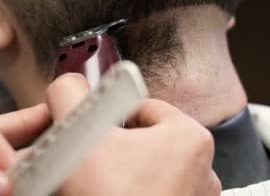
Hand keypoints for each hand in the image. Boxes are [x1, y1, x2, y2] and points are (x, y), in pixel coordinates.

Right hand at [47, 73, 221, 195]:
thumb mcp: (80, 139)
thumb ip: (71, 96)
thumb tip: (67, 84)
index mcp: (189, 137)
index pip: (139, 107)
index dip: (105, 119)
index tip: (90, 135)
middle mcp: (202, 170)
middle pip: (141, 143)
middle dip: (111, 153)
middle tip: (89, 169)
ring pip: (143, 174)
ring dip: (118, 179)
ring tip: (98, 189)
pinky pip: (150, 195)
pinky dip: (131, 195)